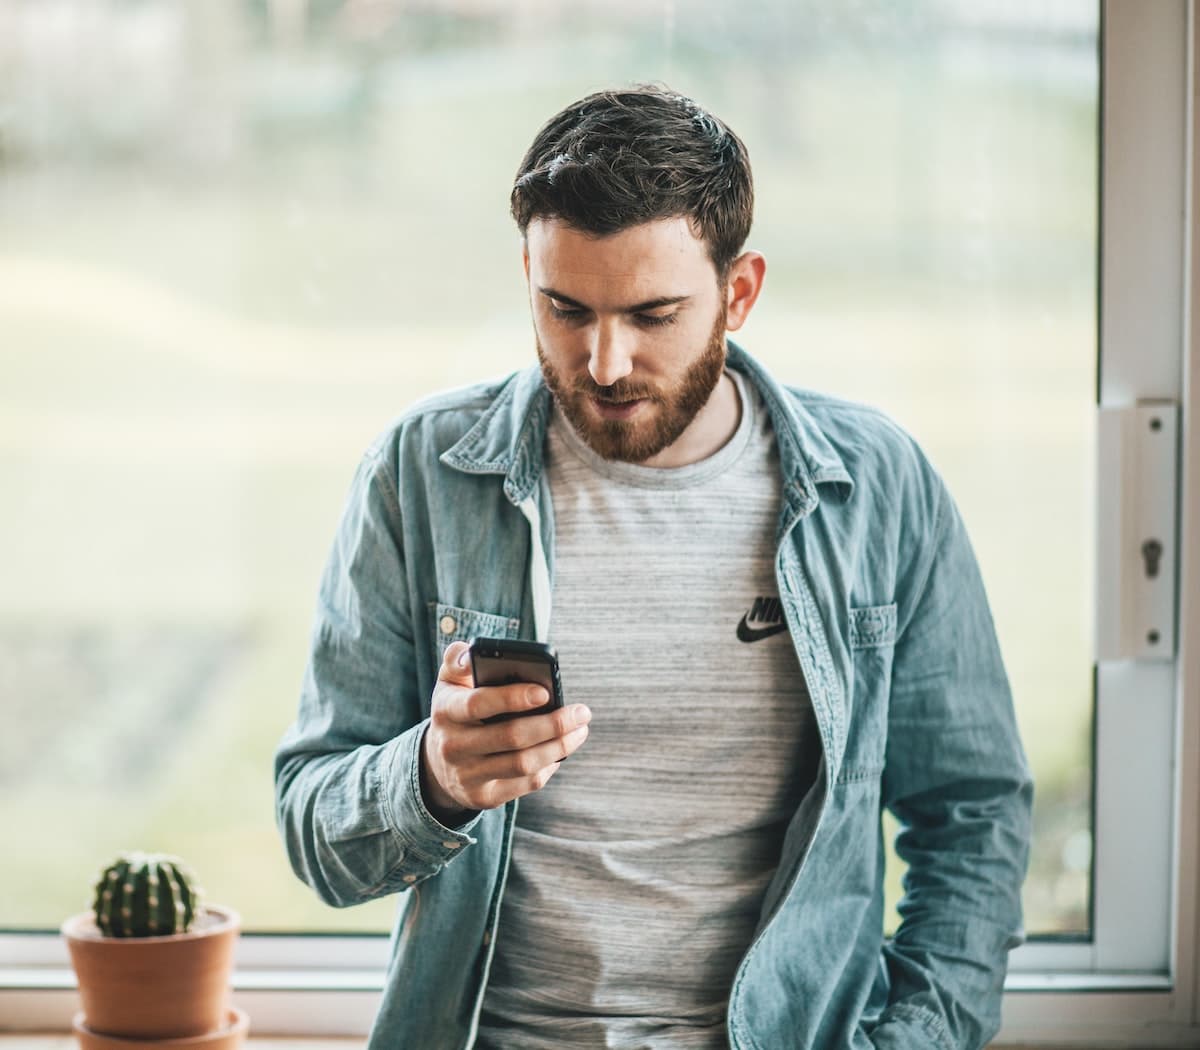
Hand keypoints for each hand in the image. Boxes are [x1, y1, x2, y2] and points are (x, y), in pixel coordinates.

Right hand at [419, 641, 590, 821]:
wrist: (437, 763)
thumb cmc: (457, 710)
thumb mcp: (450, 682)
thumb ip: (459, 660)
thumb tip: (473, 653)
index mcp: (446, 710)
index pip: (478, 703)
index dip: (513, 697)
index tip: (546, 692)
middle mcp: (453, 746)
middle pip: (511, 737)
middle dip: (553, 724)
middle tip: (582, 712)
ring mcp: (467, 775)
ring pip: (523, 763)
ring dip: (559, 746)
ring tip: (580, 730)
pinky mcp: (483, 797)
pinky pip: (525, 783)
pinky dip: (549, 766)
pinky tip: (561, 751)